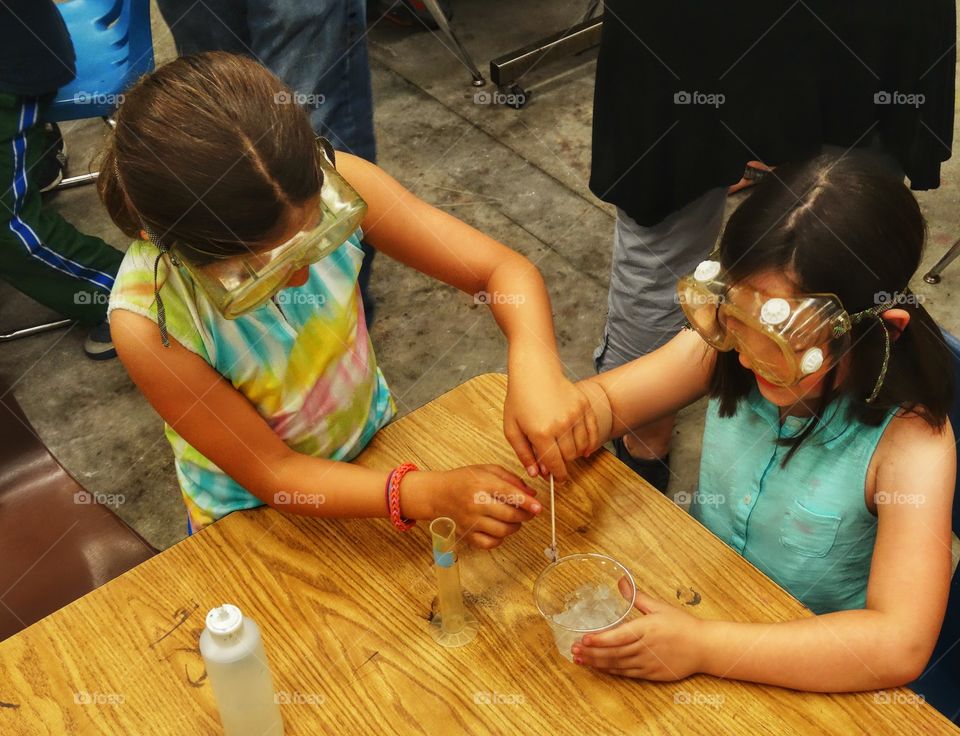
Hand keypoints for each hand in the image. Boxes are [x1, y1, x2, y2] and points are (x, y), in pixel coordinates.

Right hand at [402, 465, 540, 548]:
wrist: (438, 493)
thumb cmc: (463, 480)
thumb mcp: (487, 470)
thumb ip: (511, 479)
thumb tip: (531, 494)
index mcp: (482, 484)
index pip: (510, 495)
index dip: (527, 503)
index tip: (538, 507)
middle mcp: (476, 503)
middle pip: (509, 515)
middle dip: (525, 515)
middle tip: (530, 512)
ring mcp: (471, 521)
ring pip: (503, 531)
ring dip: (515, 526)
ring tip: (514, 519)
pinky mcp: (468, 534)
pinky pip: (490, 543)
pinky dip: (500, 539)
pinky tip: (500, 529)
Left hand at [504, 369, 598, 480]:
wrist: (534, 372)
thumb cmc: (520, 399)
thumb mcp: (512, 428)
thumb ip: (524, 454)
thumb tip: (536, 473)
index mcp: (541, 433)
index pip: (554, 464)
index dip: (557, 476)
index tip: (558, 480)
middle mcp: (561, 425)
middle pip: (569, 456)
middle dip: (563, 463)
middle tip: (556, 461)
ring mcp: (575, 415)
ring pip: (581, 446)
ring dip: (574, 453)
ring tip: (565, 451)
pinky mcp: (584, 406)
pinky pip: (592, 431)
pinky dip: (589, 443)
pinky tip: (585, 449)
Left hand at [572, 582, 703, 680]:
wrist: (703, 648)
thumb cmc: (682, 625)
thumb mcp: (659, 607)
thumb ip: (637, 596)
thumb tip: (621, 581)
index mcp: (646, 629)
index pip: (618, 636)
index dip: (599, 640)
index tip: (583, 639)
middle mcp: (645, 648)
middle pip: (613, 653)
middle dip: (592, 653)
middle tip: (574, 651)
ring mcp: (648, 663)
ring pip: (618, 665)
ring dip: (598, 663)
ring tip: (581, 660)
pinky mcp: (651, 674)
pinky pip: (627, 674)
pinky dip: (612, 670)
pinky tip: (600, 667)